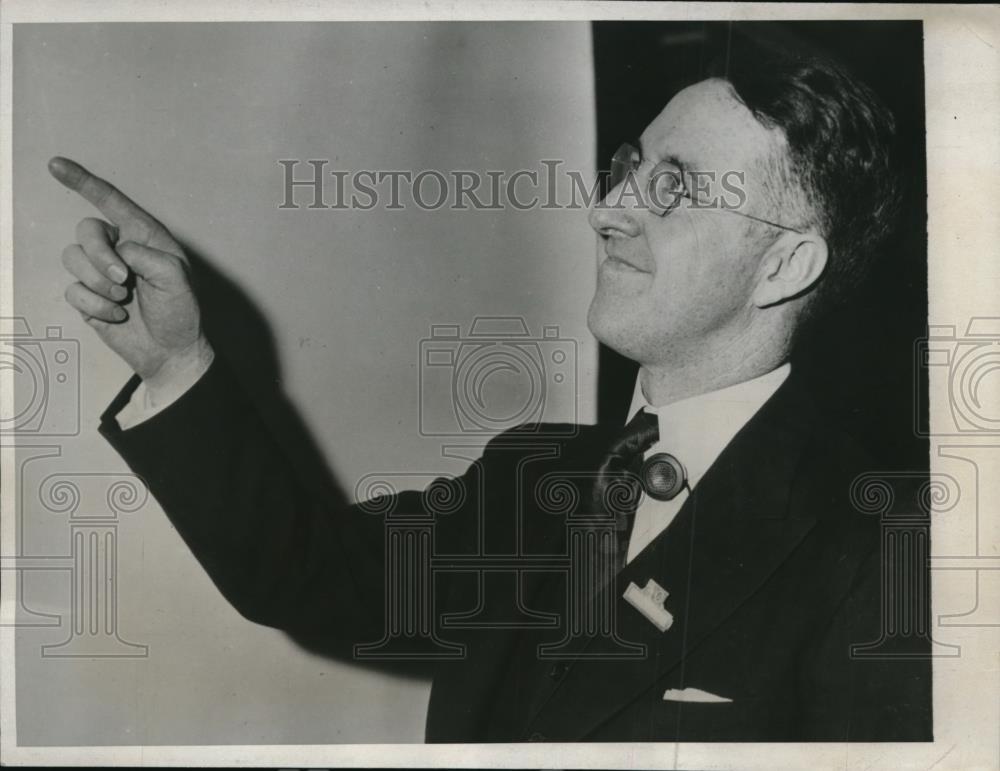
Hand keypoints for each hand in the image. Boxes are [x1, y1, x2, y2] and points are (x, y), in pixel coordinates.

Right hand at [50, 157, 212, 390]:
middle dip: (100, 256)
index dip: (83, 181)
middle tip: (124, 280)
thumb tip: (117, 251)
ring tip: (125, 299)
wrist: (170, 352)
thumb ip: (146, 255)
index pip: (111, 201)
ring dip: (99, 283)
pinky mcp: (88, 295)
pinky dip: (96, 305)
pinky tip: (119, 315)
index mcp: (144, 236)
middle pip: (86, 230)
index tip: (55, 164)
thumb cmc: (180, 312)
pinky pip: (73, 290)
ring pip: (73, 259)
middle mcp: (120, 248)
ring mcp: (100, 272)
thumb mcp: (176, 278)